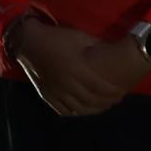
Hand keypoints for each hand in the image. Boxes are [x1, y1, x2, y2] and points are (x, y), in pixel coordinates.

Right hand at [17, 19, 142, 117]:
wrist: (28, 43)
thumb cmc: (57, 38)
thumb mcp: (81, 38)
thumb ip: (96, 49)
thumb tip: (113, 55)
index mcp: (77, 69)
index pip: (99, 87)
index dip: (112, 91)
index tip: (122, 91)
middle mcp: (67, 85)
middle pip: (91, 100)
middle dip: (107, 101)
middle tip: (116, 98)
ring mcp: (56, 93)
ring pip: (79, 108)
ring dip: (95, 109)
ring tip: (105, 105)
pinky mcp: (48, 96)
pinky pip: (64, 110)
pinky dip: (77, 112)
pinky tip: (85, 110)